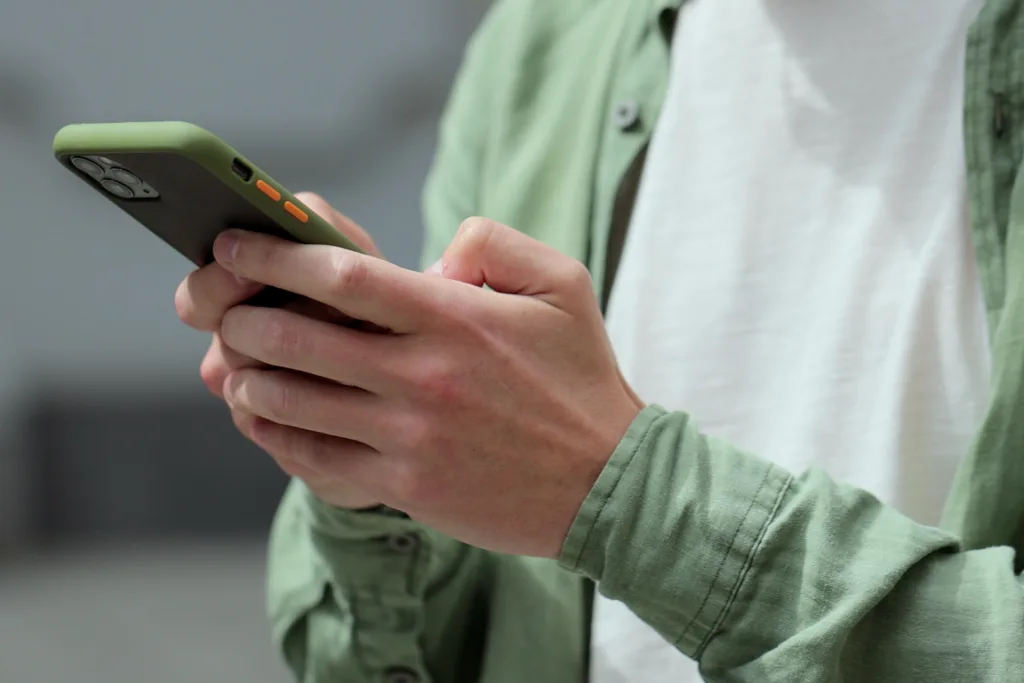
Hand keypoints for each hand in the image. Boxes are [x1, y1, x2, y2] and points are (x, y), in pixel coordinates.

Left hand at [211, 217, 644, 557]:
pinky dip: (276, 435)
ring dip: (251, 376)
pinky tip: (265, 418)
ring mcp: (410, 435)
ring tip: (239, 363)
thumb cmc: (580, 378)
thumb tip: (431, 257)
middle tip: (224, 307)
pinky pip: (316, 459)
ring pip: (295, 401)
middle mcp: (423, 375)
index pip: (343, 274)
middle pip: (299, 337)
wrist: (607, 483)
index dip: (275, 255)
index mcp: (455, 317)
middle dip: (243, 316)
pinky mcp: (405, 484)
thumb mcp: (562, 284)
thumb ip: (494, 242)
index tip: (236, 242)